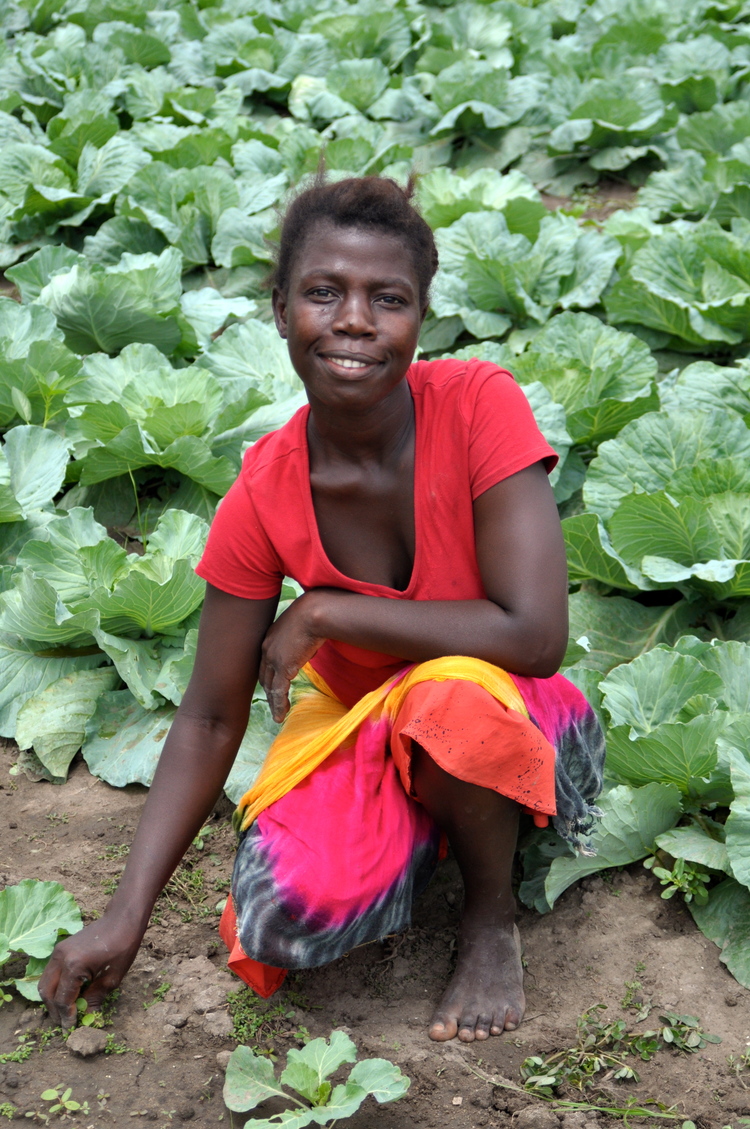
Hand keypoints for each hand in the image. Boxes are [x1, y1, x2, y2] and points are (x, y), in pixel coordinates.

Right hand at [39, 913, 143, 1028]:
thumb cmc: (122, 947)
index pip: (62, 999)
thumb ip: (94, 1000)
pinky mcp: (60, 948)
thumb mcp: (112, 978)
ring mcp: (58, 951)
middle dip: (54, 1010)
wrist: (122, 919)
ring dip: (52, 998)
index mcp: (73, 965)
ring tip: (65, 1011)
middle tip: (64, 1022)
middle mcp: (60, 957)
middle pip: (46, 992)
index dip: (65, 1017)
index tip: (70, 1028)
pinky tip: (68, 993)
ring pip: (45, 982)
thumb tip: (85, 1017)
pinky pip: (51, 972)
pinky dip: (55, 985)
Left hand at [259, 591, 329, 721]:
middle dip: (268, 690)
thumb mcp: (303, 626)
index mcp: (270, 636)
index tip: (273, 685)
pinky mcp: (282, 668)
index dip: (268, 674)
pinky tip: (280, 715)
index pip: (265, 661)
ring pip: (269, 686)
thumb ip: (301, 639)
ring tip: (278, 715)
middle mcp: (266, 648)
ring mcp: (273, 658)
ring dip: (273, 702)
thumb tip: (309, 648)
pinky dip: (279, 705)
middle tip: (274, 702)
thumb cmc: (314, 613)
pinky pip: (278, 691)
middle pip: (263, 675)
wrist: (315, 612)